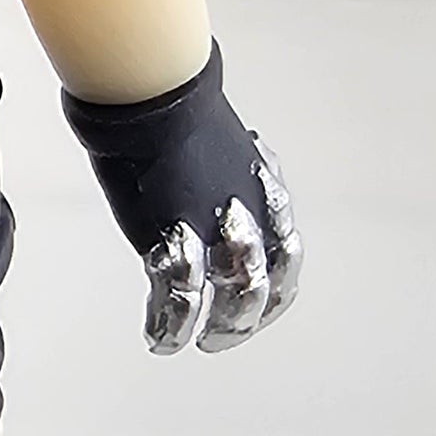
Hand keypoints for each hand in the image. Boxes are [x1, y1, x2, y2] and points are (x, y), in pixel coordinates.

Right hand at [61, 44, 304, 359]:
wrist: (149, 93)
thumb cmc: (168, 109)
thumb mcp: (212, 147)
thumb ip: (218, 176)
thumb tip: (212, 180)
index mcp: (261, 190)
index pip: (286, 254)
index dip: (276, 291)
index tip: (258, 309)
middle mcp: (249, 211)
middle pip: (263, 282)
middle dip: (243, 319)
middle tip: (220, 340)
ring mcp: (215, 224)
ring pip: (233, 294)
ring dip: (216, 328)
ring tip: (190, 342)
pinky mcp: (176, 231)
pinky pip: (180, 293)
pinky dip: (170, 323)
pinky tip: (159, 337)